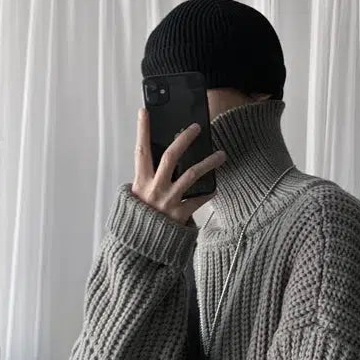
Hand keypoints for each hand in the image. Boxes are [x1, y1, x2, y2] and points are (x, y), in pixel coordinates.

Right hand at [131, 108, 225, 226]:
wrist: (141, 247)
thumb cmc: (141, 218)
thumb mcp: (138, 195)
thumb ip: (149, 179)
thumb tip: (167, 160)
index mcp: (141, 181)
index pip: (141, 151)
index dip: (142, 131)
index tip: (145, 112)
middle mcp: (154, 188)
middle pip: (171, 157)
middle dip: (184, 139)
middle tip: (196, 127)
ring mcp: (168, 201)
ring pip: (192, 175)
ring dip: (209, 163)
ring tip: (221, 155)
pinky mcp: (180, 215)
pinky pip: (199, 199)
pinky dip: (208, 193)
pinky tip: (215, 187)